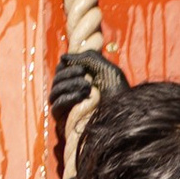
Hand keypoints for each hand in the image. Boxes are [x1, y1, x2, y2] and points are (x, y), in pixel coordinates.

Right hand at [49, 48, 126, 168]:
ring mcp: (68, 108)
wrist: (125, 117)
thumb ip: (87, 58)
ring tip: (87, 86)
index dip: (67, 65)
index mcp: (79, 81)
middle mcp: (72, 94)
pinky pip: (56, 107)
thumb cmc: (119, 94)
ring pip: (54, 92)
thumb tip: (63, 57)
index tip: (82, 65)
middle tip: (84, 73)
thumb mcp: (106, 69)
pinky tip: (82, 95)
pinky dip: (67, 98)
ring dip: (68, 84)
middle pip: (56, 79)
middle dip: (69, 73)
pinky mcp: (66, 121)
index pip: (61, 69)